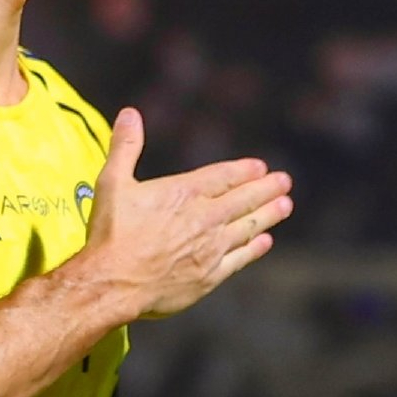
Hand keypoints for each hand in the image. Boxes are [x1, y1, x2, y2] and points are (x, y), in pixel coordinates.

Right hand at [86, 107, 292, 318]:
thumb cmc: (111, 232)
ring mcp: (210, 249)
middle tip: (285, 181)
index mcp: (184, 193)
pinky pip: (239, 259)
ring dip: (268, 215)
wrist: (114, 282)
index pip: (222, 176)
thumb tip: (130, 114)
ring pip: (248, 227)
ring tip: (285, 205)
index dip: (243, 170)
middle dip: (266, 189)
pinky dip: (254, 249)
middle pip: (243, 200)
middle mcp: (204, 219)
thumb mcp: (113, 182)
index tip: (260, 166)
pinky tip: (264, 242)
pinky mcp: (209, 276)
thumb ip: (125, 147)